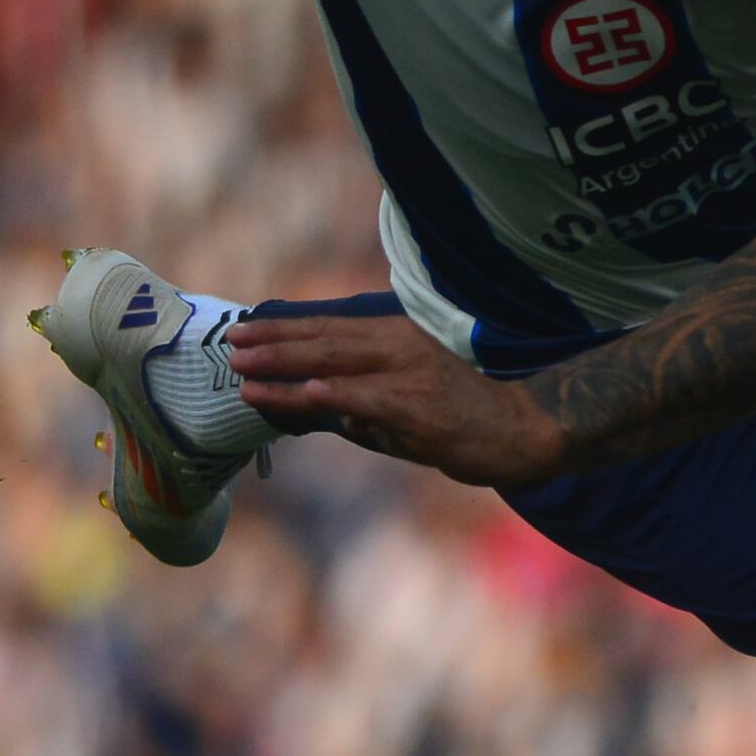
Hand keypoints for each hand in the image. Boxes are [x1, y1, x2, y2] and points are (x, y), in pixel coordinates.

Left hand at [227, 306, 565, 488]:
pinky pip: (365, 398)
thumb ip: (363, 405)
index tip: (247, 328)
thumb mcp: (410, 400)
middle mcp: (397, 346)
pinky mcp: (416, 406)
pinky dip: (332, 395)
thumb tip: (317, 412)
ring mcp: (406, 374)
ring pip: (334, 366)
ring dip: (286, 366)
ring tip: (245, 369)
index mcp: (396, 337)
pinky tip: (301, 393)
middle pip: (323, 339)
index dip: (285, 328)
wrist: (523, 428)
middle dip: (273, 342)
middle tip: (231, 342)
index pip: (330, 328)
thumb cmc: (468, 416)